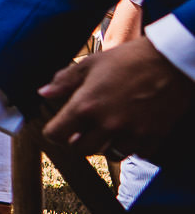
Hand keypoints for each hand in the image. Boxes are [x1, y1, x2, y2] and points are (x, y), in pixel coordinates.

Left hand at [38, 38, 194, 156]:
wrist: (169, 61)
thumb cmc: (127, 59)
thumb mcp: (90, 64)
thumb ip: (64, 81)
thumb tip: (44, 93)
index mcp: (86, 105)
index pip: (56, 134)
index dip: (53, 132)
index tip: (57, 128)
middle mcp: (106, 123)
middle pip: (81, 150)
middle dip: (77, 141)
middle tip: (82, 131)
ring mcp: (131, 132)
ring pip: (110, 154)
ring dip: (105, 145)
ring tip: (107, 130)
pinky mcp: (153, 136)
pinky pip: (137, 153)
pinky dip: (132, 146)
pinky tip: (131, 131)